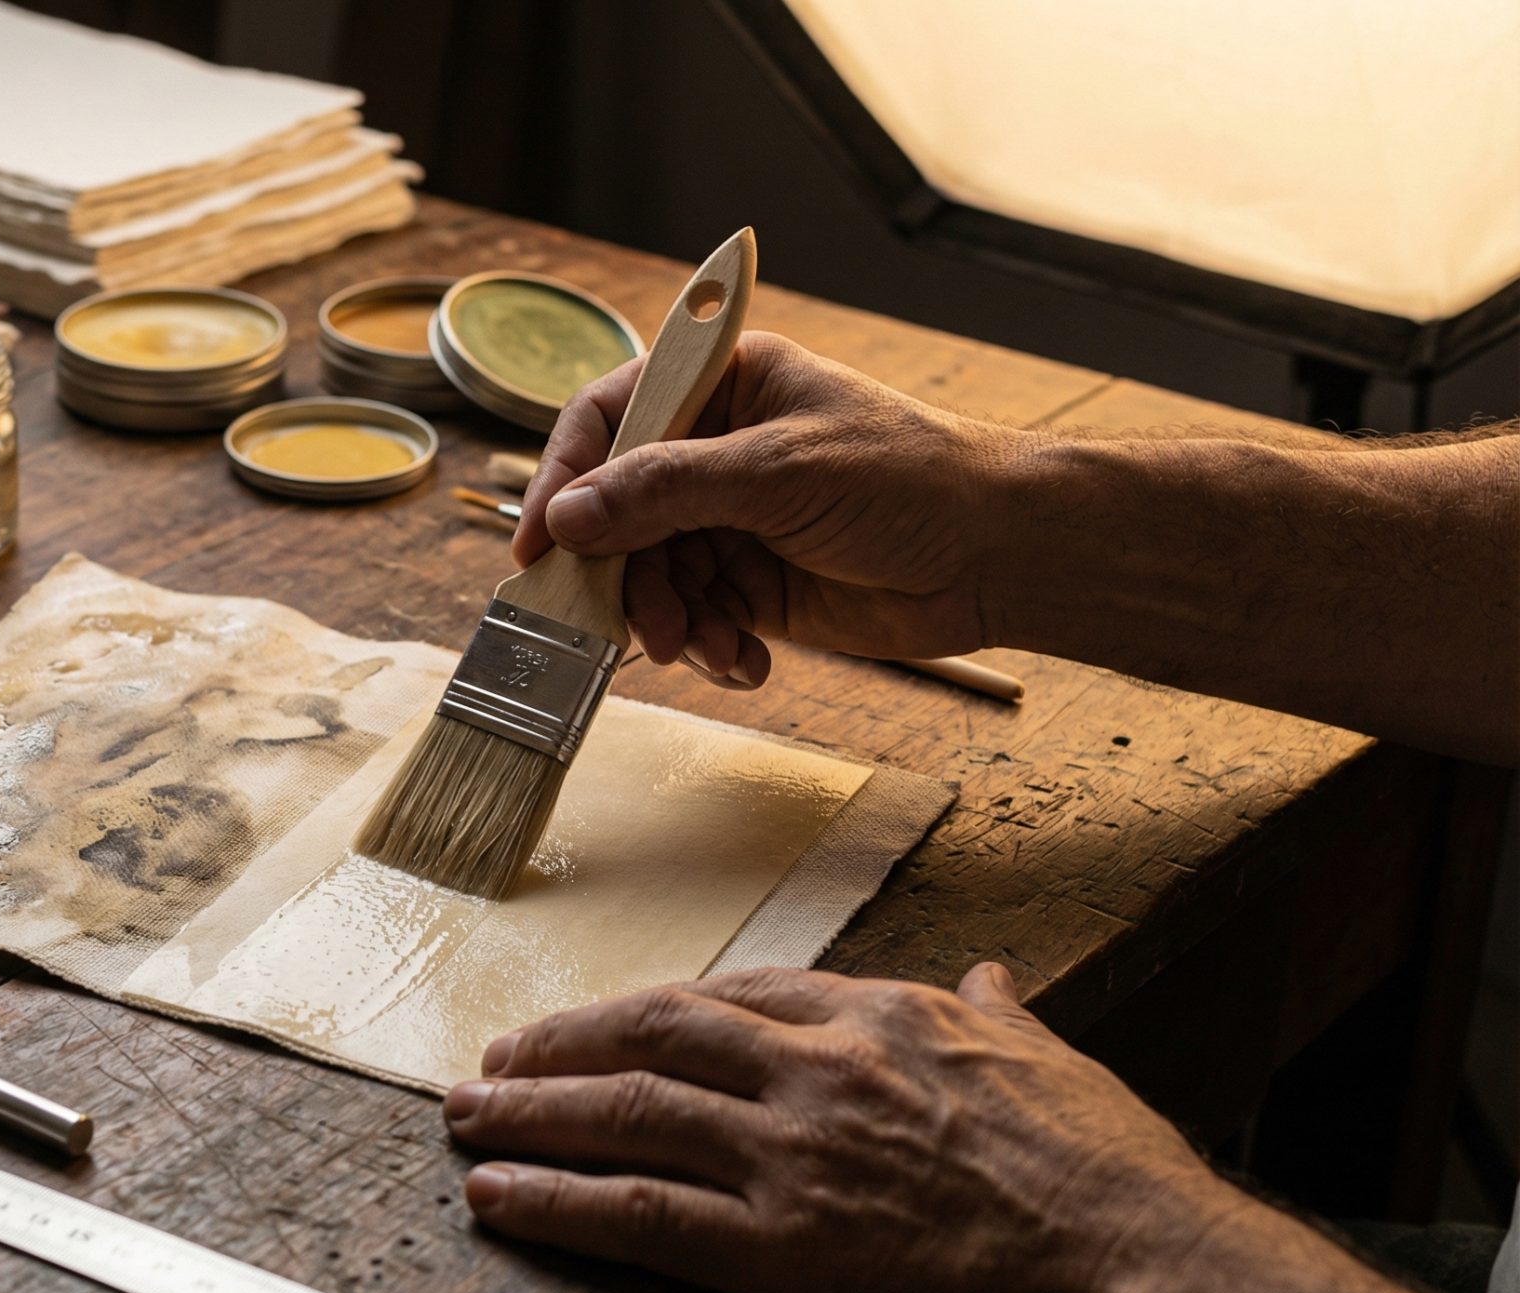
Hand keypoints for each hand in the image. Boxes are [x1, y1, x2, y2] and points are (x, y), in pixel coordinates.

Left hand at [441, 964, 1242, 1292]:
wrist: (1151, 1280)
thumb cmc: (1120, 1188)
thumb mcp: (1059, 1067)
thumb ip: (1003, 1017)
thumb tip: (991, 977)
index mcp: (888, 1021)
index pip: (740, 994)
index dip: (658, 1008)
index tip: (612, 1021)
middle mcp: (825, 1070)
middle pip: (658, 1030)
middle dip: (565, 1041)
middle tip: (501, 1059)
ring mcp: (796, 1156)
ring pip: (628, 1110)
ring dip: (532, 1112)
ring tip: (470, 1116)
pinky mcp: (783, 1250)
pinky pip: (639, 1212)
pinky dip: (557, 1199)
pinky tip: (505, 1195)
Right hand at [512, 332, 1042, 687]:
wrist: (997, 556)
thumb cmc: (911, 480)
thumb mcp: (777, 474)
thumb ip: (665, 491)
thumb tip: (568, 515)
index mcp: (722, 387)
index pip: (610, 418)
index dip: (564, 477)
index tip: (539, 541)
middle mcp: (715, 450)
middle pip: (615, 510)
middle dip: (621, 571)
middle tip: (629, 621)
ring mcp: (729, 519)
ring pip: (648, 574)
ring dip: (667, 618)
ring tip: (704, 645)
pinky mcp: (750, 583)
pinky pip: (693, 616)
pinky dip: (706, 644)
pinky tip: (743, 660)